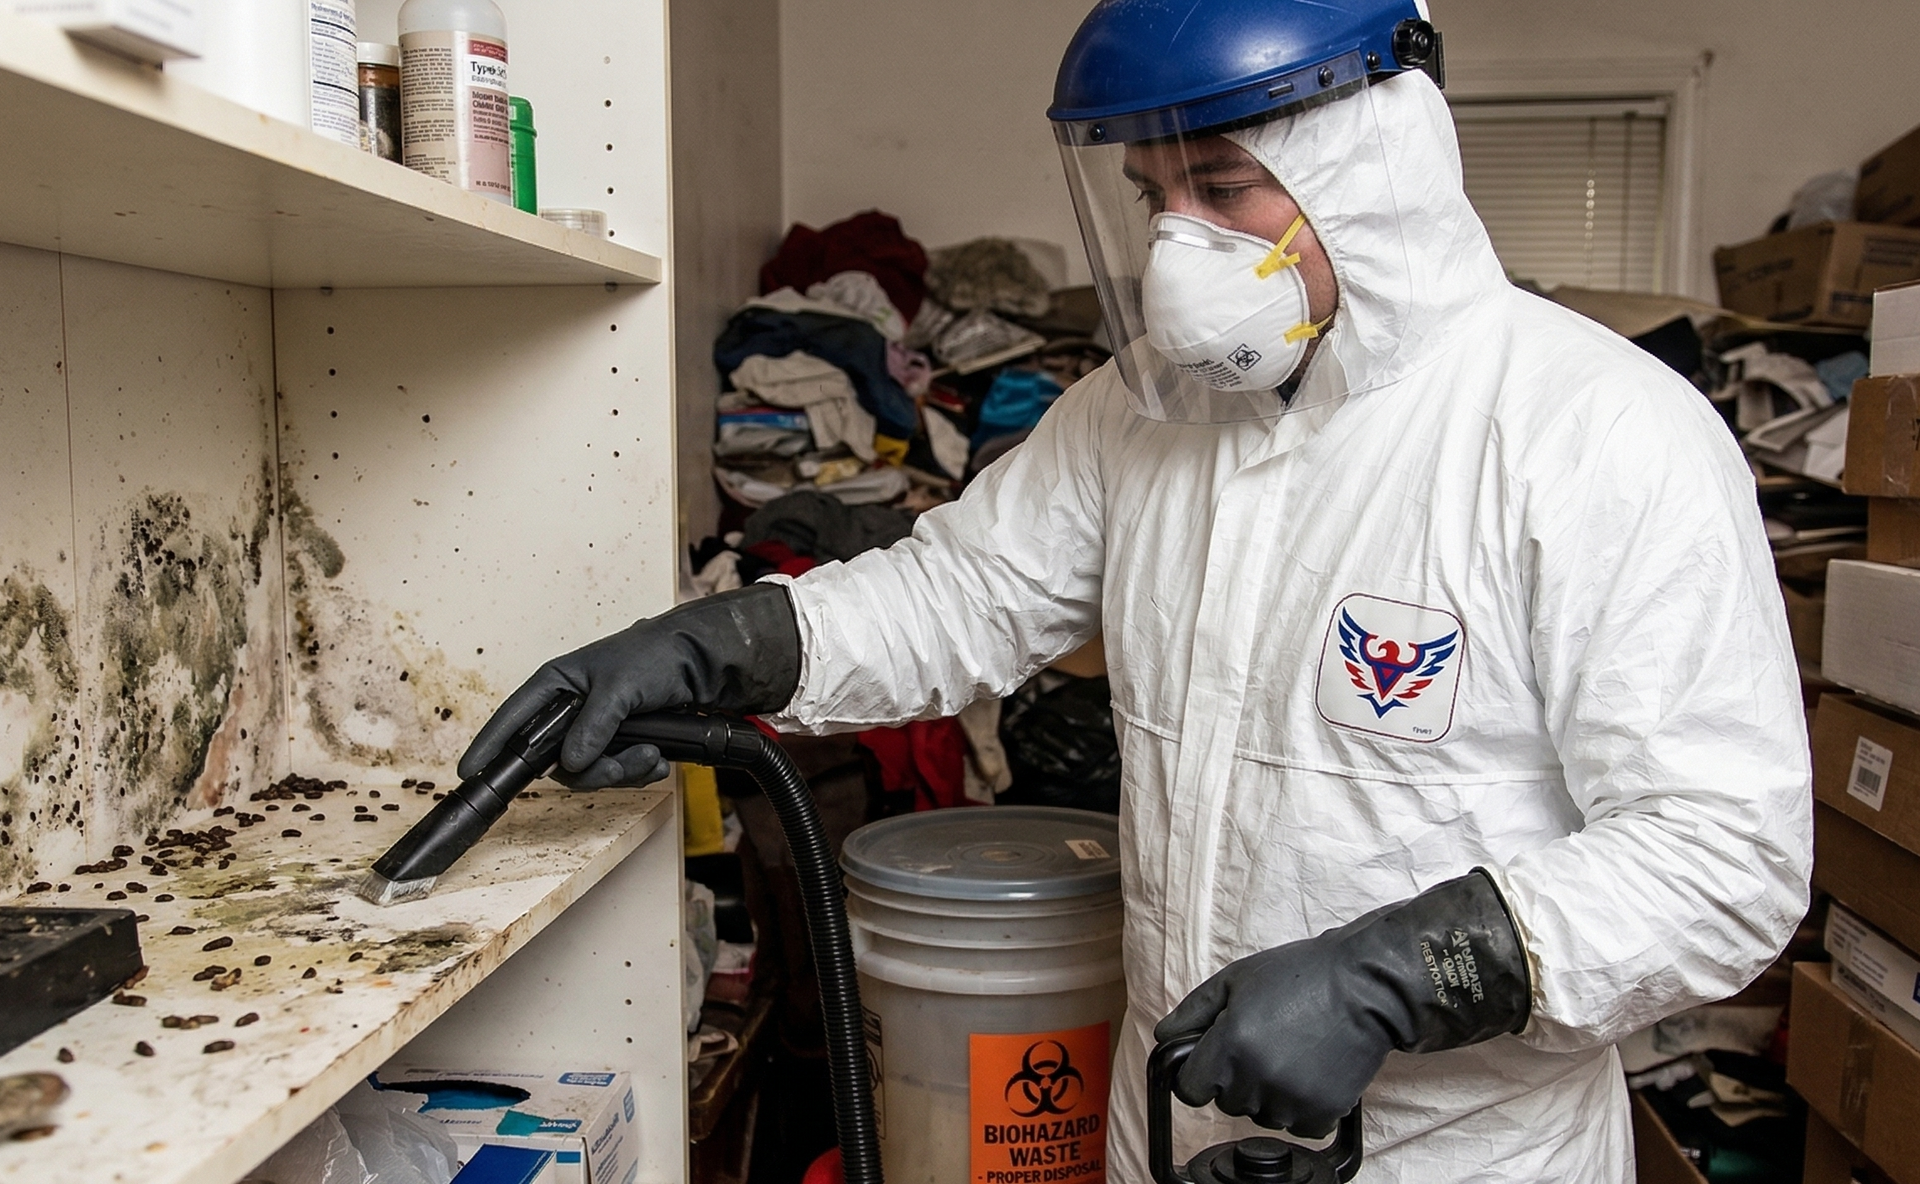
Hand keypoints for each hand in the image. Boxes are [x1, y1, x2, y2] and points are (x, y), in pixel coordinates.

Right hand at [458, 584, 801, 789]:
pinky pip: (617, 772)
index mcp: (558, 684)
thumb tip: (571, 763)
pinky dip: (640, 771)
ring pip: (590, 772)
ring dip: (623, 771)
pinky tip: (659, 757)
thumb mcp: (622, 687)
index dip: (491, 746)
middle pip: (557, 760)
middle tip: (621, 765)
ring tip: (651, 753)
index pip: (513, 719)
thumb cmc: (657, 655)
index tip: (470, 772)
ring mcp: (597, 727)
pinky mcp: (622, 741)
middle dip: (592, 770)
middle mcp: (572, 708)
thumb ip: (594, 725)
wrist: (706, 663)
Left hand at [1153, 870, 1530, 1137]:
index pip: (1189, 1090)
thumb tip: (1164, 1038)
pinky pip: (1295, 1126)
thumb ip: (1193, 1012)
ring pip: (1260, 1116)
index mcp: (1230, 1045)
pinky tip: (1310, 1071)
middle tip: (1263, 1042)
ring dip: (1267, 1093)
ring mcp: (1291, 1099)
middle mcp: (1257, 1078)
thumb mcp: (1236, 980)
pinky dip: (1299, 1106)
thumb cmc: (1300, 975)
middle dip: (1235, 1078)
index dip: (1197, 1073)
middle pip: (1226, 1102)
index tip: (1213, 1059)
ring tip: (1291, 1051)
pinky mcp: (1322, 1112)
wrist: (1365, 988)